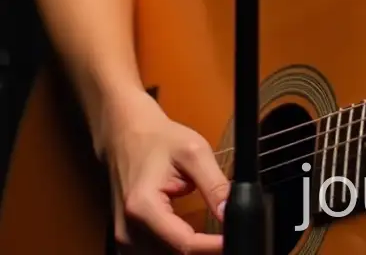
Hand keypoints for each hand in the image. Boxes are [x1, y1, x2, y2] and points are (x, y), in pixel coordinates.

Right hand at [100, 88, 227, 250]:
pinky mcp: (125, 240)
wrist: (125, 134)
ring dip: (188, 249)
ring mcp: (123, 239)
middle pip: (174, 254)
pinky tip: (190, 237)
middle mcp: (128, 230)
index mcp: (142, 207)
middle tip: (222, 235)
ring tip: (208, 236)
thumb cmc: (158, 139)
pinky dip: (174, 247)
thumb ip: (214, 184)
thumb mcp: (193, 152)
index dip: (211, 246)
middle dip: (202, 248)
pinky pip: (155, 252)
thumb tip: (230, 213)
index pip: (183, 243)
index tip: (230, 241)